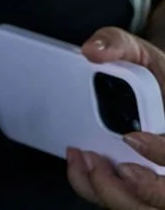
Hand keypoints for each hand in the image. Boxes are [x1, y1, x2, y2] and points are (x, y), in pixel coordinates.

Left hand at [69, 28, 164, 206]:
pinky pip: (124, 202)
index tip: (132, 139)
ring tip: (81, 160)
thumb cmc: (154, 74)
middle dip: (126, 186)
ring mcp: (158, 181)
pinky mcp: (138, 187)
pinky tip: (80, 166)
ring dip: (107, 191)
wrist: (158, 88)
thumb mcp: (140, 52)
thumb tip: (92, 51)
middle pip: (162, 199)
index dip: (162, 154)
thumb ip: (119, 44)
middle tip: (93, 158)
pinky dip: (98, 190)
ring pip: (141, 208)